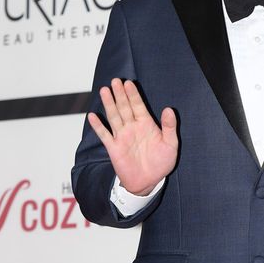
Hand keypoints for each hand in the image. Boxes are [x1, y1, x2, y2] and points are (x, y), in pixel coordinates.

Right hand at [87, 78, 177, 195]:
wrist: (149, 181)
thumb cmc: (161, 162)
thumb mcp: (170, 144)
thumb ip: (169, 126)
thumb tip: (169, 109)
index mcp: (146, 124)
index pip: (138, 105)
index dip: (133, 94)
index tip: (129, 83)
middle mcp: (132, 127)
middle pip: (125, 107)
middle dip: (120, 94)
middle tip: (115, 81)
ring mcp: (122, 136)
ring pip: (114, 117)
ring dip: (109, 104)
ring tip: (104, 90)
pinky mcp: (114, 148)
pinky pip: (104, 135)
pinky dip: (98, 126)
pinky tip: (92, 116)